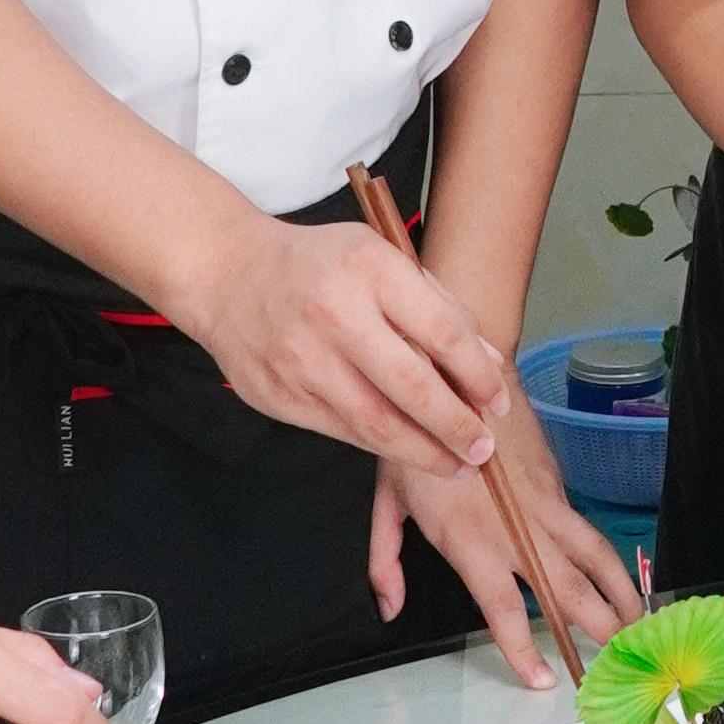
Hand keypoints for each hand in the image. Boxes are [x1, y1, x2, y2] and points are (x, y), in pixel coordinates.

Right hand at [172, 211, 509, 472]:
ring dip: (424, 452)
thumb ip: (437, 306)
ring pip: (376, 423)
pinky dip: (382, 446)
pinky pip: (343, 431)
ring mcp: (302, 360)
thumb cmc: (319, 265)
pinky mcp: (280, 396)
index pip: (442, 333)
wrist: (226, 273)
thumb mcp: (381, 259)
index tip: (497, 402)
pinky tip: (408, 451)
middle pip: (412, 388)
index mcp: (370, 269)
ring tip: (456, 465)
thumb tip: (488, 363)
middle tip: (484, 450)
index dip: (477, 377)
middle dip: (457, 427)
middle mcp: (336, 314)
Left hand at [372, 424, 640, 681]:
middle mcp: (517, 529)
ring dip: (621, 594)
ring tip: (638, 624)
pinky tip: (617, 581)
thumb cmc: (421, 435)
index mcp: (470, 540)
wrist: (467, 377)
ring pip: (595, 557)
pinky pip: (588, 532)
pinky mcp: (558, 488)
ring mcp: (544, 506)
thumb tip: (389, 608)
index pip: (503, 606)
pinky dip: (609, 561)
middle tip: (618, 661)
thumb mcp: (386, 499)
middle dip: (598, 629)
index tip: (544, 679)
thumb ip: (384, 561)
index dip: (524, 648)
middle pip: (568, 590)